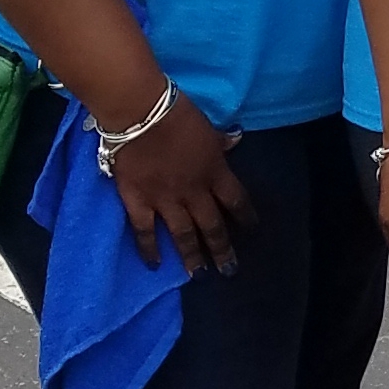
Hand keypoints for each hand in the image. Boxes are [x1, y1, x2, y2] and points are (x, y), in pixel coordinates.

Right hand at [107, 93, 253, 275]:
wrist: (140, 112)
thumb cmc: (177, 114)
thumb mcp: (208, 127)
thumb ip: (220, 141)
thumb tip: (235, 140)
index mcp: (215, 172)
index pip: (237, 201)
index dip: (246, 217)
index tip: (252, 231)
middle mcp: (194, 192)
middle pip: (213, 226)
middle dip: (223, 250)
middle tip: (229, 270)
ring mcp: (165, 200)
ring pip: (183, 234)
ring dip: (192, 256)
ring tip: (199, 275)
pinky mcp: (137, 201)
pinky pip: (144, 231)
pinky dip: (149, 249)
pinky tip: (155, 264)